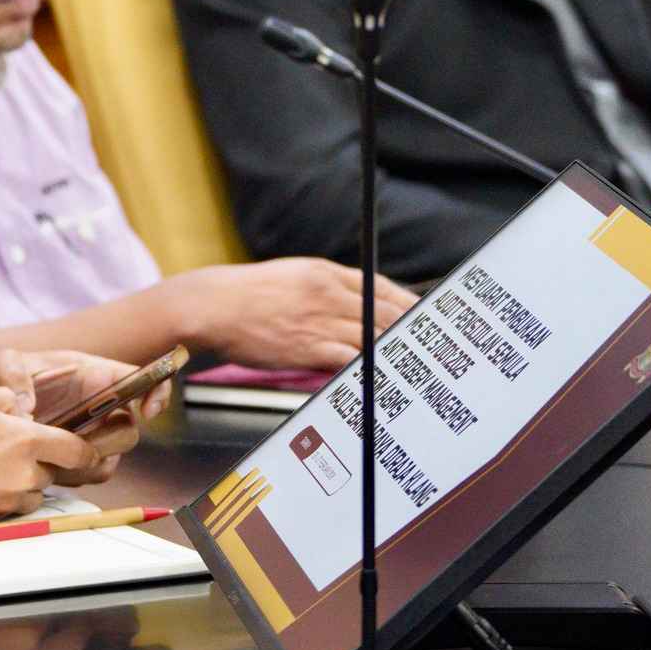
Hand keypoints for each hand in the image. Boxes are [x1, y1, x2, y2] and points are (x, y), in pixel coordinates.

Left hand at [0, 348, 162, 482]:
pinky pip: (87, 476)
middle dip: (107, 444)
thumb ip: (13, 376)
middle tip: (77, 446)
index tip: (149, 412)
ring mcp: (90, 436)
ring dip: (85, 465)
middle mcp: (100, 408)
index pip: (141, 379)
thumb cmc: (7, 375)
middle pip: (128, 432)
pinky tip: (45, 466)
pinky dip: (72, 477)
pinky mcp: (75, 459)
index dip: (156, 392)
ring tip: (53, 457)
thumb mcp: (5, 363)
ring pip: (108, 460)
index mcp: (95, 376)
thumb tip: (26, 408)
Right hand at [0, 381, 100, 530]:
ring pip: (30, 494)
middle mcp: (23, 475)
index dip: (86, 451)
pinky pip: (7, 509)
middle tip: (6, 449)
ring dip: (20, 482)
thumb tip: (19, 407)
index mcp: (24, 441)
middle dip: (37, 461)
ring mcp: (6, 502)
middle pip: (50, 472)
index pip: (75, 451)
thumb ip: (2, 397)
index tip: (88, 451)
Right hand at [162, 258, 415, 370]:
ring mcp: (321, 320)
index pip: (382, 286)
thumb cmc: (251, 295)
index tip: (428, 314)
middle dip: (413, 329)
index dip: (409, 302)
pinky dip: (370, 367)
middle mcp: (329, 293)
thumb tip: (358, 302)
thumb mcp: (295, 275)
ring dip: (396, 351)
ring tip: (419, 365)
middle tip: (436, 345)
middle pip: (386, 312)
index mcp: (327, 273)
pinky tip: (384, 376)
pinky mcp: (309, 346)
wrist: (214, 306)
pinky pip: (350, 358)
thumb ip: (329, 287)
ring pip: (373, 336)